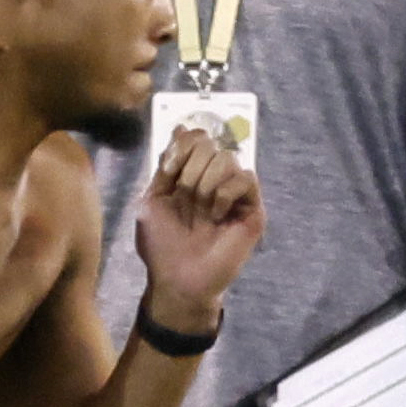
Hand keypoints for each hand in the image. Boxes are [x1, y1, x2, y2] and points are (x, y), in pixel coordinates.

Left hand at [132, 120, 263, 323]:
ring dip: (206, 184)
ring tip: (201, 212)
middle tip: (185, 199)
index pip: (195, 136)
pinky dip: (225, 194)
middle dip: (191, 169)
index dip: (182, 145)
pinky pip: (245, 178)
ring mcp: (235, 193)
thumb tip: (181, 127)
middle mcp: (214, 178)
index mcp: (190, 174)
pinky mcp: (252, 208)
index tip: (168, 171)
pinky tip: (217, 216)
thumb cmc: (162, 245)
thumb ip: (166, 165)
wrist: (178, 280)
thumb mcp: (153, 199)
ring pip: (227, 158)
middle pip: (210, 143)